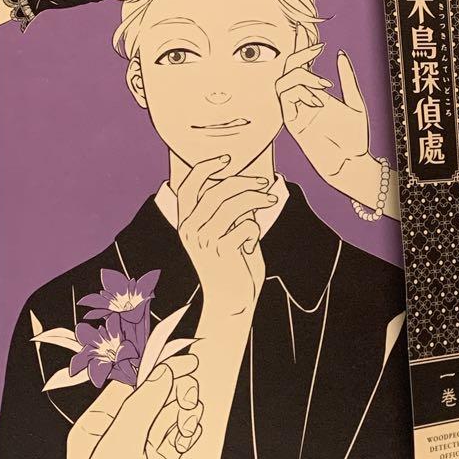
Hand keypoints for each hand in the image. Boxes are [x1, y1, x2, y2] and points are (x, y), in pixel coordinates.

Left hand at [66, 355, 202, 458]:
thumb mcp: (119, 448)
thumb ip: (142, 406)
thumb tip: (162, 371)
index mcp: (96, 426)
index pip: (128, 384)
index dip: (156, 367)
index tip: (185, 359)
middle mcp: (118, 433)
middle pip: (153, 395)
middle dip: (175, 390)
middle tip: (190, 393)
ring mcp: (142, 448)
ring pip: (170, 412)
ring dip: (184, 409)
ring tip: (189, 419)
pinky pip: (180, 434)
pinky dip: (189, 427)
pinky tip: (190, 431)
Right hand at [177, 155, 273, 319]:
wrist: (231, 300)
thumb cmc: (233, 263)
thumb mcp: (227, 231)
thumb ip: (230, 210)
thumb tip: (247, 182)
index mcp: (186, 222)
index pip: (188, 186)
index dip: (205, 168)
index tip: (228, 158)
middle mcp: (190, 230)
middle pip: (217, 191)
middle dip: (245, 182)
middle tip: (264, 183)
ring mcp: (204, 241)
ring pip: (233, 204)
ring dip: (257, 199)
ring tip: (271, 200)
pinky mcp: (220, 252)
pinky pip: (245, 226)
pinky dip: (255, 230)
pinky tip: (251, 244)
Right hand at [277, 42, 393, 212]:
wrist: (352, 163)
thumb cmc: (356, 138)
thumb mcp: (356, 103)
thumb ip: (347, 80)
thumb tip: (340, 55)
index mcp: (317, 94)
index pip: (303, 66)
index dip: (302, 48)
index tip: (307, 33)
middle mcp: (303, 101)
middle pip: (288, 70)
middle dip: (299, 55)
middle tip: (316, 49)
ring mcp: (296, 112)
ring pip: (283, 83)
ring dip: (301, 77)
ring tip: (323, 86)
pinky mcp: (293, 125)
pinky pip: (286, 101)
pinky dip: (300, 93)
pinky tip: (318, 100)